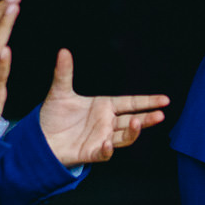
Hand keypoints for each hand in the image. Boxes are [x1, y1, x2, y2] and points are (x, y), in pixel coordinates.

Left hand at [39, 49, 170, 166]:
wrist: (40, 138)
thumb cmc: (53, 116)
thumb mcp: (60, 92)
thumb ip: (64, 73)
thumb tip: (64, 51)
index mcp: (105, 107)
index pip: (131, 103)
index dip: (148, 102)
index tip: (164, 100)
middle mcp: (107, 123)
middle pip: (132, 121)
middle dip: (147, 118)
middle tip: (160, 114)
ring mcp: (101, 138)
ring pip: (123, 137)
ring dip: (132, 132)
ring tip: (136, 123)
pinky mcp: (91, 152)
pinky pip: (103, 153)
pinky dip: (107, 149)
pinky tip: (108, 144)